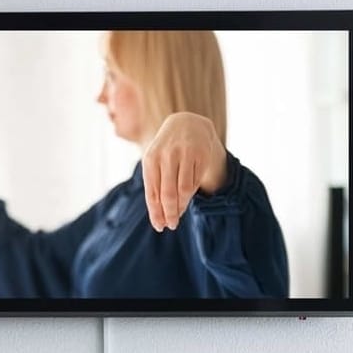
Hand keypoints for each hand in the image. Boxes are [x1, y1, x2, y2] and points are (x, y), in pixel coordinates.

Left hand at [141, 112, 226, 231]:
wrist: (186, 125)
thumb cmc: (166, 152)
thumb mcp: (156, 164)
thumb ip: (156, 187)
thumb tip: (161, 217)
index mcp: (150, 159)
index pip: (152, 192)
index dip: (156, 212)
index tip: (160, 227)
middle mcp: (167, 155)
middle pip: (168, 194)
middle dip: (170, 213)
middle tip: (172, 225)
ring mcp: (185, 154)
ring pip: (184, 190)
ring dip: (182, 206)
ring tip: (179, 214)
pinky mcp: (201, 154)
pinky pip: (196, 181)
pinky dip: (191, 193)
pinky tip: (187, 198)